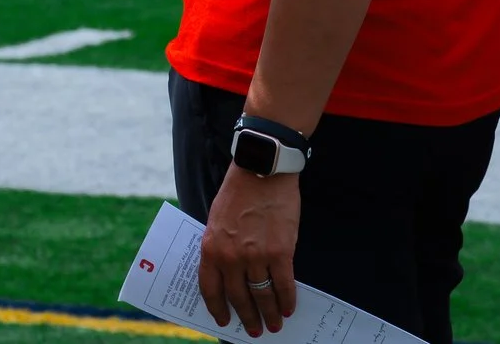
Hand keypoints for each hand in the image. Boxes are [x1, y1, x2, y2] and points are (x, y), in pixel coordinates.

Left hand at [196, 166, 299, 335]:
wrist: (262, 171)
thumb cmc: (237, 192)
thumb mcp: (216, 220)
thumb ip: (219, 248)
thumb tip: (228, 275)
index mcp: (210, 249)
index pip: (211, 290)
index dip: (218, 309)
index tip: (225, 321)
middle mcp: (231, 257)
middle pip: (239, 298)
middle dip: (248, 317)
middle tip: (255, 330)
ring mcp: (256, 256)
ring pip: (263, 296)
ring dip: (270, 314)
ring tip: (274, 324)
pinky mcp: (280, 252)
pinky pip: (284, 285)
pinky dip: (287, 300)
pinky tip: (289, 308)